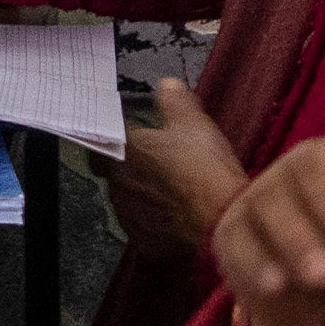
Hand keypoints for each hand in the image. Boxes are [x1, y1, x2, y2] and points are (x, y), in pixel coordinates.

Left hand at [107, 75, 251, 267]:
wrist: (220, 214)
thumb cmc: (203, 164)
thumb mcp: (192, 119)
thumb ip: (173, 97)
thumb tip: (166, 85)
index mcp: (123, 151)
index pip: (104, 136)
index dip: (117, 134)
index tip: (132, 133)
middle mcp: (117, 184)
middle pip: (114, 169)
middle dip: (131, 164)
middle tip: (159, 160)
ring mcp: (127, 214)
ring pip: (126, 198)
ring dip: (141, 192)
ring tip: (171, 188)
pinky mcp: (142, 239)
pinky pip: (142, 224)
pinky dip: (154, 218)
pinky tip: (175, 212)